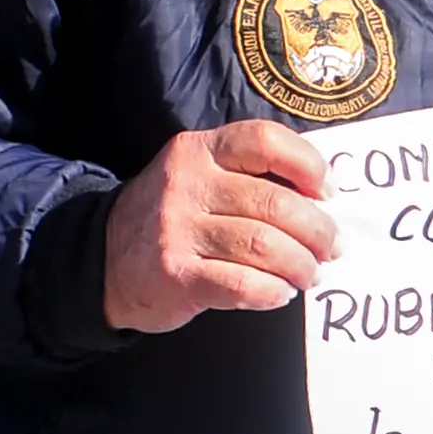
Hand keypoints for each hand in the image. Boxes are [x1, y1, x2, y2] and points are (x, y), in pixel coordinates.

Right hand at [102, 121, 340, 334]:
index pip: (265, 140)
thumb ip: (248, 176)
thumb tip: (320, 200)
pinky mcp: (176, 275)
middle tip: (330, 248)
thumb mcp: (197, 175)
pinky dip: (272, 292)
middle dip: (318, 231)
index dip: (308, 165)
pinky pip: (242, 284)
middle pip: (275, 204)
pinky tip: (278, 293)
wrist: (101, 259)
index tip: (327, 192)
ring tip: (309, 274)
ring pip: (264, 247)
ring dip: (301, 266)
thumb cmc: (171, 218)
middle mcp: (187, 184)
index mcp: (199, 150)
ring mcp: (178, 230)